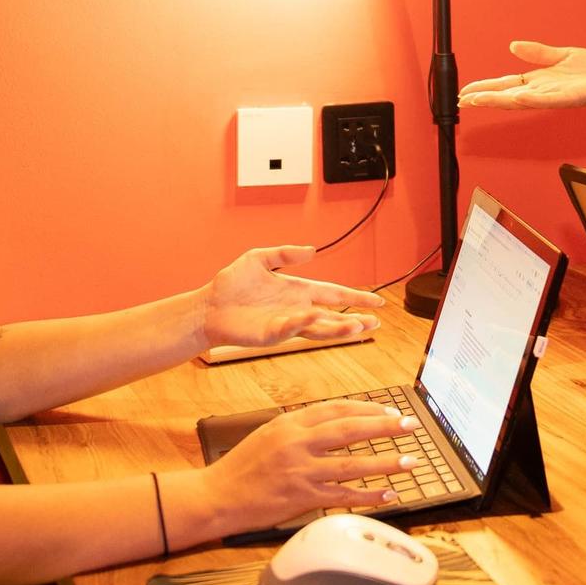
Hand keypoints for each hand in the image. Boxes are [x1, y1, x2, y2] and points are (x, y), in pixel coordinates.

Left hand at [201, 245, 382, 352]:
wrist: (208, 305)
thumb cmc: (231, 285)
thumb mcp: (259, 258)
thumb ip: (285, 253)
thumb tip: (311, 251)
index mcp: (297, 291)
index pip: (333, 294)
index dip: (355, 297)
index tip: (377, 302)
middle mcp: (296, 309)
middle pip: (334, 316)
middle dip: (356, 320)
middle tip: (376, 323)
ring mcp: (286, 323)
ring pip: (320, 328)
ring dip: (339, 328)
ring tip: (360, 328)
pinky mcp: (271, 333)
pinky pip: (292, 328)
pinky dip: (306, 322)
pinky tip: (317, 316)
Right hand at [208, 399, 419, 522]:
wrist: (216, 496)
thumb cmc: (241, 467)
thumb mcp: (268, 434)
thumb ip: (300, 429)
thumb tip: (333, 425)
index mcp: (290, 424)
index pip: (337, 409)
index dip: (368, 408)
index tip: (389, 410)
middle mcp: (298, 443)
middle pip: (351, 429)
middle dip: (385, 426)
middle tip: (410, 425)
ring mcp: (301, 471)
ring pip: (353, 463)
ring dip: (386, 462)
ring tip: (410, 461)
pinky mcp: (302, 497)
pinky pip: (344, 495)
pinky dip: (369, 495)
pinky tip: (388, 494)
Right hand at [458, 41, 585, 113]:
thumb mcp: (560, 56)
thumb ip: (537, 53)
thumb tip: (513, 46)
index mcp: (539, 81)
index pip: (505, 85)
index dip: (485, 88)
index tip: (465, 92)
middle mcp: (542, 91)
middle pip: (507, 95)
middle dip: (484, 98)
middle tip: (462, 102)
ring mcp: (554, 96)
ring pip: (521, 100)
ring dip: (500, 100)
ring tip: (479, 100)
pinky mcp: (570, 98)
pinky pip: (548, 100)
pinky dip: (532, 99)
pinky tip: (517, 97)